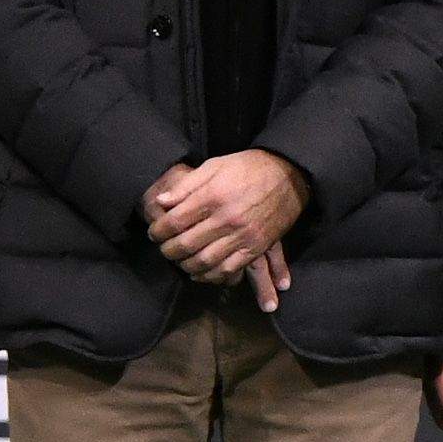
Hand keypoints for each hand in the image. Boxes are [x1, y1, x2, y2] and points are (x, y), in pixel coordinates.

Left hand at [141, 149, 308, 284]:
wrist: (289, 175)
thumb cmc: (248, 167)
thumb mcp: (215, 166)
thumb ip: (186, 185)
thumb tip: (162, 202)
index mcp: (213, 196)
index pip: (175, 221)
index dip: (159, 231)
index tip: (153, 233)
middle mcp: (226, 218)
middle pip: (186, 244)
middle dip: (168, 250)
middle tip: (163, 249)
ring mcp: (242, 235)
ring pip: (204, 261)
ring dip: (185, 265)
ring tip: (178, 260)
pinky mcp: (256, 247)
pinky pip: (228, 269)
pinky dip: (209, 275)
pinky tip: (199, 273)